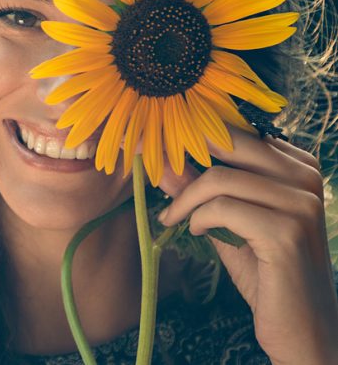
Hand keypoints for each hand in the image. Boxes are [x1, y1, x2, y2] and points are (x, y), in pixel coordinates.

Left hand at [155, 126, 337, 364]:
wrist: (302, 327)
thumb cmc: (266, 272)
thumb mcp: (228, 222)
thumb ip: (200, 190)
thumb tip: (162, 159)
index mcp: (298, 166)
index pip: (236, 132)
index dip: (192, 138)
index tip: (156, 148)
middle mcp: (306, 178)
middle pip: (227, 144)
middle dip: (181, 157)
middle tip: (153, 173)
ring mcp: (301, 204)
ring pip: (219, 179)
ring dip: (185, 200)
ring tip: (173, 218)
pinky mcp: (287, 232)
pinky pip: (223, 208)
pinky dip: (198, 219)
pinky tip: (197, 232)